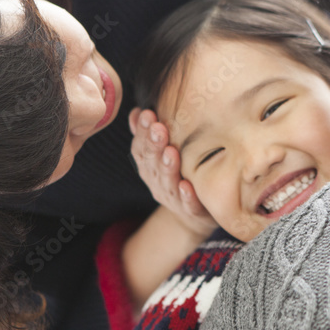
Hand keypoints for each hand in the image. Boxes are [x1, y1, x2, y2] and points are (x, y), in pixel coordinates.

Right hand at [129, 108, 216, 236]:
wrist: (193, 218)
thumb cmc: (178, 177)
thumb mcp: (161, 156)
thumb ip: (149, 136)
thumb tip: (136, 111)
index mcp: (149, 167)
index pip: (140, 148)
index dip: (142, 132)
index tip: (147, 113)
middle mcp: (157, 182)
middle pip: (152, 163)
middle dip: (154, 145)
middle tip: (159, 127)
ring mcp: (173, 198)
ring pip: (167, 182)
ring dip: (168, 167)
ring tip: (171, 151)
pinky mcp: (191, 212)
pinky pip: (188, 205)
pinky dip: (186, 196)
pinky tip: (186, 186)